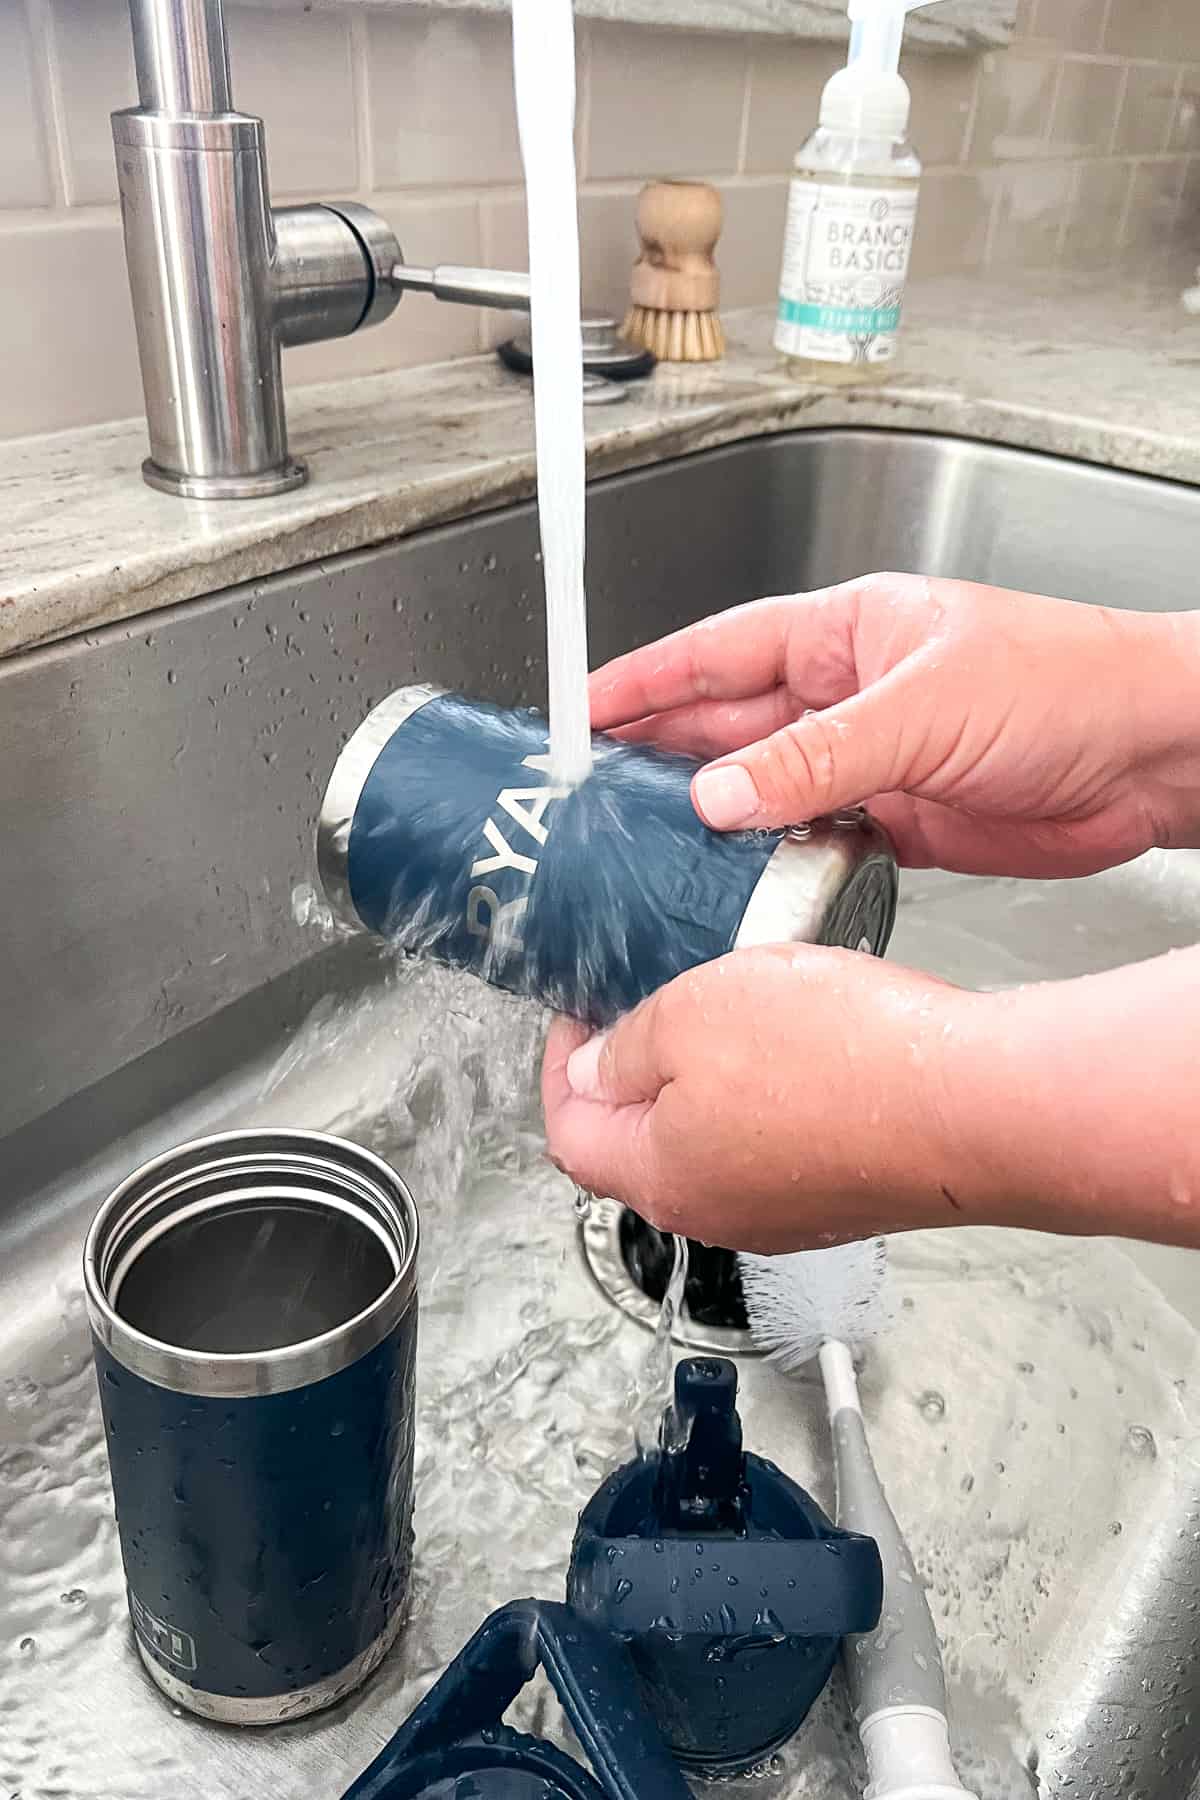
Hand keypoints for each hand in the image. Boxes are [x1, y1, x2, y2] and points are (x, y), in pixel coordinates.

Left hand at [544, 940, 1199, 1252]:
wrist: (975, 1105)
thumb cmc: (842, 1060)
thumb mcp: (695, 1013)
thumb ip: (629, 1046)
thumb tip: (596, 1072)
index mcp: (661, 1176)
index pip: (570, 1132)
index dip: (560, 1066)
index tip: (579, 1012)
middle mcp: (718, 1211)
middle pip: (637, 1145)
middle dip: (633, 1073)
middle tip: (649, 1006)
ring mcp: (786, 1212)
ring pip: (712, 1142)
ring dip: (707, 1080)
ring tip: (732, 1013)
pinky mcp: (845, 1196)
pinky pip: (780, 1144)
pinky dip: (771, 1096)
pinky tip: (802, 1047)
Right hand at [590, 574, 1199, 877]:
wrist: (1150, 758)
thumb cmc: (1065, 684)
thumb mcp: (923, 709)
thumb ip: (817, 758)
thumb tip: (718, 793)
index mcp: (845, 634)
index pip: (716, 652)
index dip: (643, 680)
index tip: (578, 708)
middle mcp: (846, 697)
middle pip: (725, 727)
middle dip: (655, 757)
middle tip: (585, 797)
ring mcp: (867, 764)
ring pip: (761, 794)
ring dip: (707, 822)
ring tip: (640, 851)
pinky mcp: (894, 825)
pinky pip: (807, 846)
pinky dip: (768, 867)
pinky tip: (731, 887)